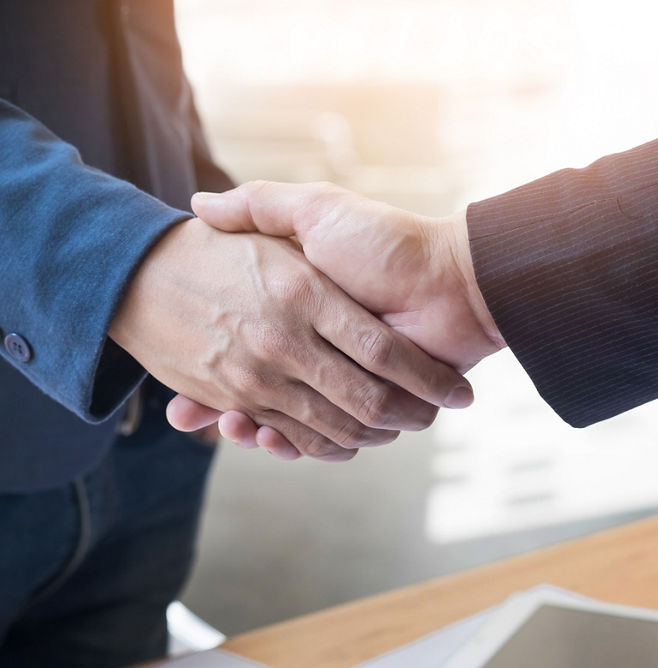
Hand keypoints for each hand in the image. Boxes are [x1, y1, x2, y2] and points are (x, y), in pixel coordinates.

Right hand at [168, 182, 504, 453]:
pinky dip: (298, 444)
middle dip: (228, 405)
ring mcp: (337, 378)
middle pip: (258, 389)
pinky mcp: (364, 405)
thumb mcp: (316, 210)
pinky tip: (270, 437)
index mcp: (300, 312)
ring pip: (285, 418)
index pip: (241, 342)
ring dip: (257, 428)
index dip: (208, 362)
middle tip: (191, 412)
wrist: (451, 281)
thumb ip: (262, 204)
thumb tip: (200, 207)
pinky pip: (320, 435)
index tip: (177, 373)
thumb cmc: (384, 242)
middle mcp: (313, 348)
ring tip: (231, 422)